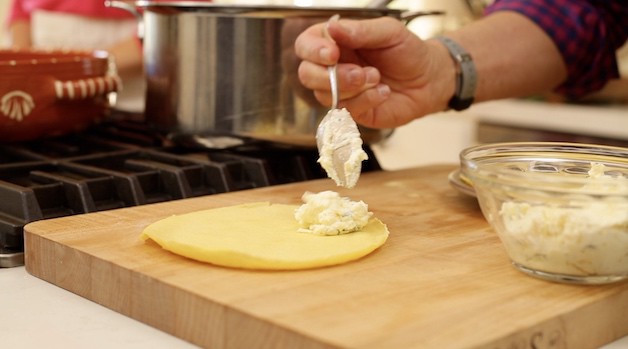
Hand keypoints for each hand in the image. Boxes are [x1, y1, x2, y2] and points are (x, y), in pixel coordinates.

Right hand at [294, 17, 453, 128]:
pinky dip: (366, 100)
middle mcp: (333, 67)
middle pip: (306, 74)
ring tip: (377, 78)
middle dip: (330, 76)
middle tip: (359, 72)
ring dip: (352, 88)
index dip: (313, 50)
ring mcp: (341, 91)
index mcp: (335, 42)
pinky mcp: (354, 111)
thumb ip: (360, 31)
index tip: (332, 53)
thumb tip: (332, 28)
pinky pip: (347, 110)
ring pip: (324, 95)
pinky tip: (383, 92)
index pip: (306, 45)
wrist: (430, 79)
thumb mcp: (388, 32)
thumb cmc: (408, 51)